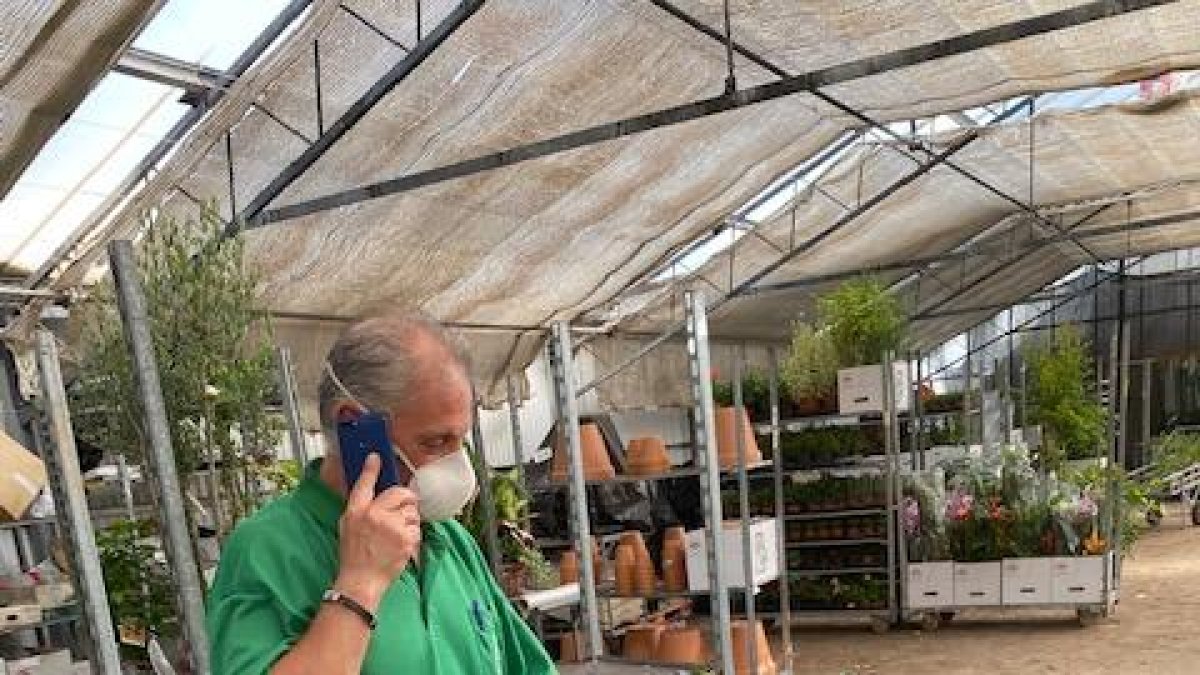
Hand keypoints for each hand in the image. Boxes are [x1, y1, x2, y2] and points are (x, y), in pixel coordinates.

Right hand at [334, 454, 420, 608]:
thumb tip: (370, 488)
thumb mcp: (347, 525)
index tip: (376, 457)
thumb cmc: (353, 555)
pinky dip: (413, 535)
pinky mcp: (406, 540)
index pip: (364, 484)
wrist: (361, 581)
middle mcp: (374, 515)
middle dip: (406, 499)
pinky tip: (401, 543)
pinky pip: (417, 528)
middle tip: (402, 509)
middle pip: (401, 493)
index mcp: (357, 511)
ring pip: (412, 511)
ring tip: (397, 532)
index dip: (371, 469)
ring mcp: (392, 527)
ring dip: (409, 519)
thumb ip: (360, 505)